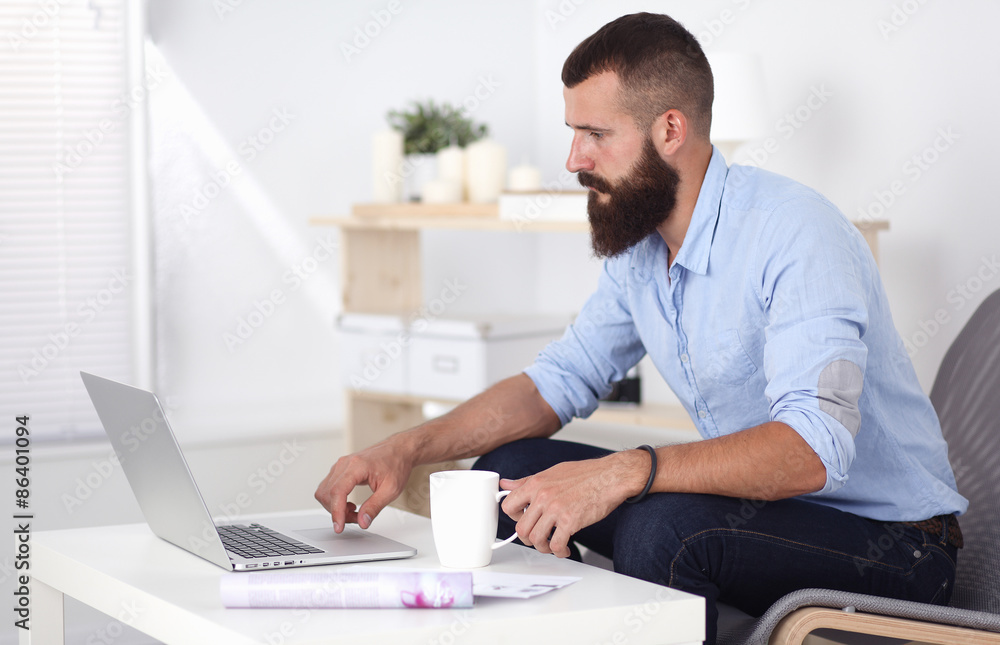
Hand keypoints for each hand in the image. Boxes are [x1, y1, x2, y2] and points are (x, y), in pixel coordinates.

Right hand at [314, 440, 412, 532]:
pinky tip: (349, 505)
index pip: (338, 491)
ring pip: (325, 492)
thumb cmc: (396, 464)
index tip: (339, 526)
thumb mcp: (391, 490)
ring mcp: (340, 466)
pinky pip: (328, 488)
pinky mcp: (340, 470)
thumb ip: (375, 507)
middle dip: (339, 512)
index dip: (336, 512)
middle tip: (357, 518)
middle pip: (328, 494)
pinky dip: (335, 501)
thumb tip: (363, 522)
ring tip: (354, 512)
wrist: (398, 450)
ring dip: (336, 507)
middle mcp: (345, 464)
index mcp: (357, 466)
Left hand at [499, 452, 644, 557]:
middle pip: (521, 528)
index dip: (515, 517)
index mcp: (536, 483)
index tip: (524, 520)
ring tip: (552, 545)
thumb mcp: (552, 472)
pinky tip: (564, 548)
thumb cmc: (586, 474)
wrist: (611, 476)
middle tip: (538, 538)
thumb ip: (527, 481)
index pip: (508, 506)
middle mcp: (543, 496)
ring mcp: (556, 509)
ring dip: (543, 547)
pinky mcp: (570, 521)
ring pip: (536, 539)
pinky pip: (556, 544)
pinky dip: (559, 551)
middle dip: (528, 538)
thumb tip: (506, 485)